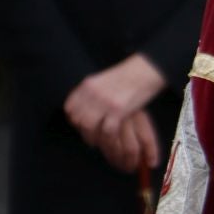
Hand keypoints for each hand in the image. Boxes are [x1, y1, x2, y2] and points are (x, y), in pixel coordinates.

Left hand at [64, 54, 163, 172]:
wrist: (144, 71)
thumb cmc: (127, 76)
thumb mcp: (102, 80)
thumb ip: (92, 92)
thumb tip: (85, 108)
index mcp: (87, 85)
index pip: (69, 108)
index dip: (73, 120)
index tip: (79, 126)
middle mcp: (92, 93)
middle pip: (77, 119)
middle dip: (81, 131)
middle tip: (89, 137)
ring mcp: (104, 101)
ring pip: (88, 126)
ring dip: (91, 138)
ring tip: (96, 143)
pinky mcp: (118, 110)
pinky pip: (107, 131)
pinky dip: (108, 139)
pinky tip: (111, 142)